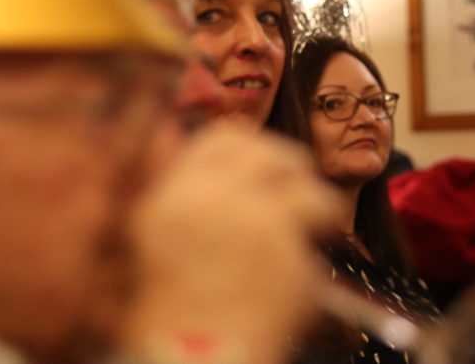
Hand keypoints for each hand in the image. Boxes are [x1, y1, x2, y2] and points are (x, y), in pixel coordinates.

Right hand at [120, 122, 340, 363]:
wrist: (192, 361)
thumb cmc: (172, 310)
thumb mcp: (152, 237)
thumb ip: (177, 185)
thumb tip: (177, 132)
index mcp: (175, 193)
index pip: (224, 139)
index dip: (252, 148)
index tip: (266, 165)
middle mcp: (215, 198)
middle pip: (270, 153)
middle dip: (293, 167)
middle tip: (301, 189)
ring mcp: (255, 220)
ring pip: (307, 189)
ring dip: (320, 205)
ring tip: (322, 224)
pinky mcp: (288, 251)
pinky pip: (315, 238)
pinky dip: (316, 254)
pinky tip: (304, 276)